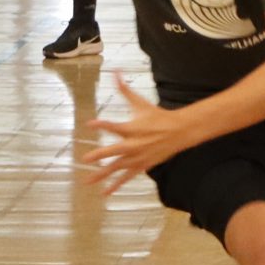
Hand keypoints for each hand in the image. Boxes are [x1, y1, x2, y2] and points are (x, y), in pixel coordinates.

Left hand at [80, 72, 191, 195]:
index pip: (114, 126)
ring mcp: (137, 157)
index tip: (90, 124)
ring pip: (117, 168)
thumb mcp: (140, 103)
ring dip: (102, 175)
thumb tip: (115, 72)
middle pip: (114, 151)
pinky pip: (126, 177)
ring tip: (87, 182)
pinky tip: (105, 192)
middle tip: (85, 159)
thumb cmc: (157, 116)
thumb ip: (124, 90)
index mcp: (132, 128)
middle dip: (100, 155)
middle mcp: (133, 144)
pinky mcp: (141, 166)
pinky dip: (115, 185)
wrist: (179, 132)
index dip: (102, 125)